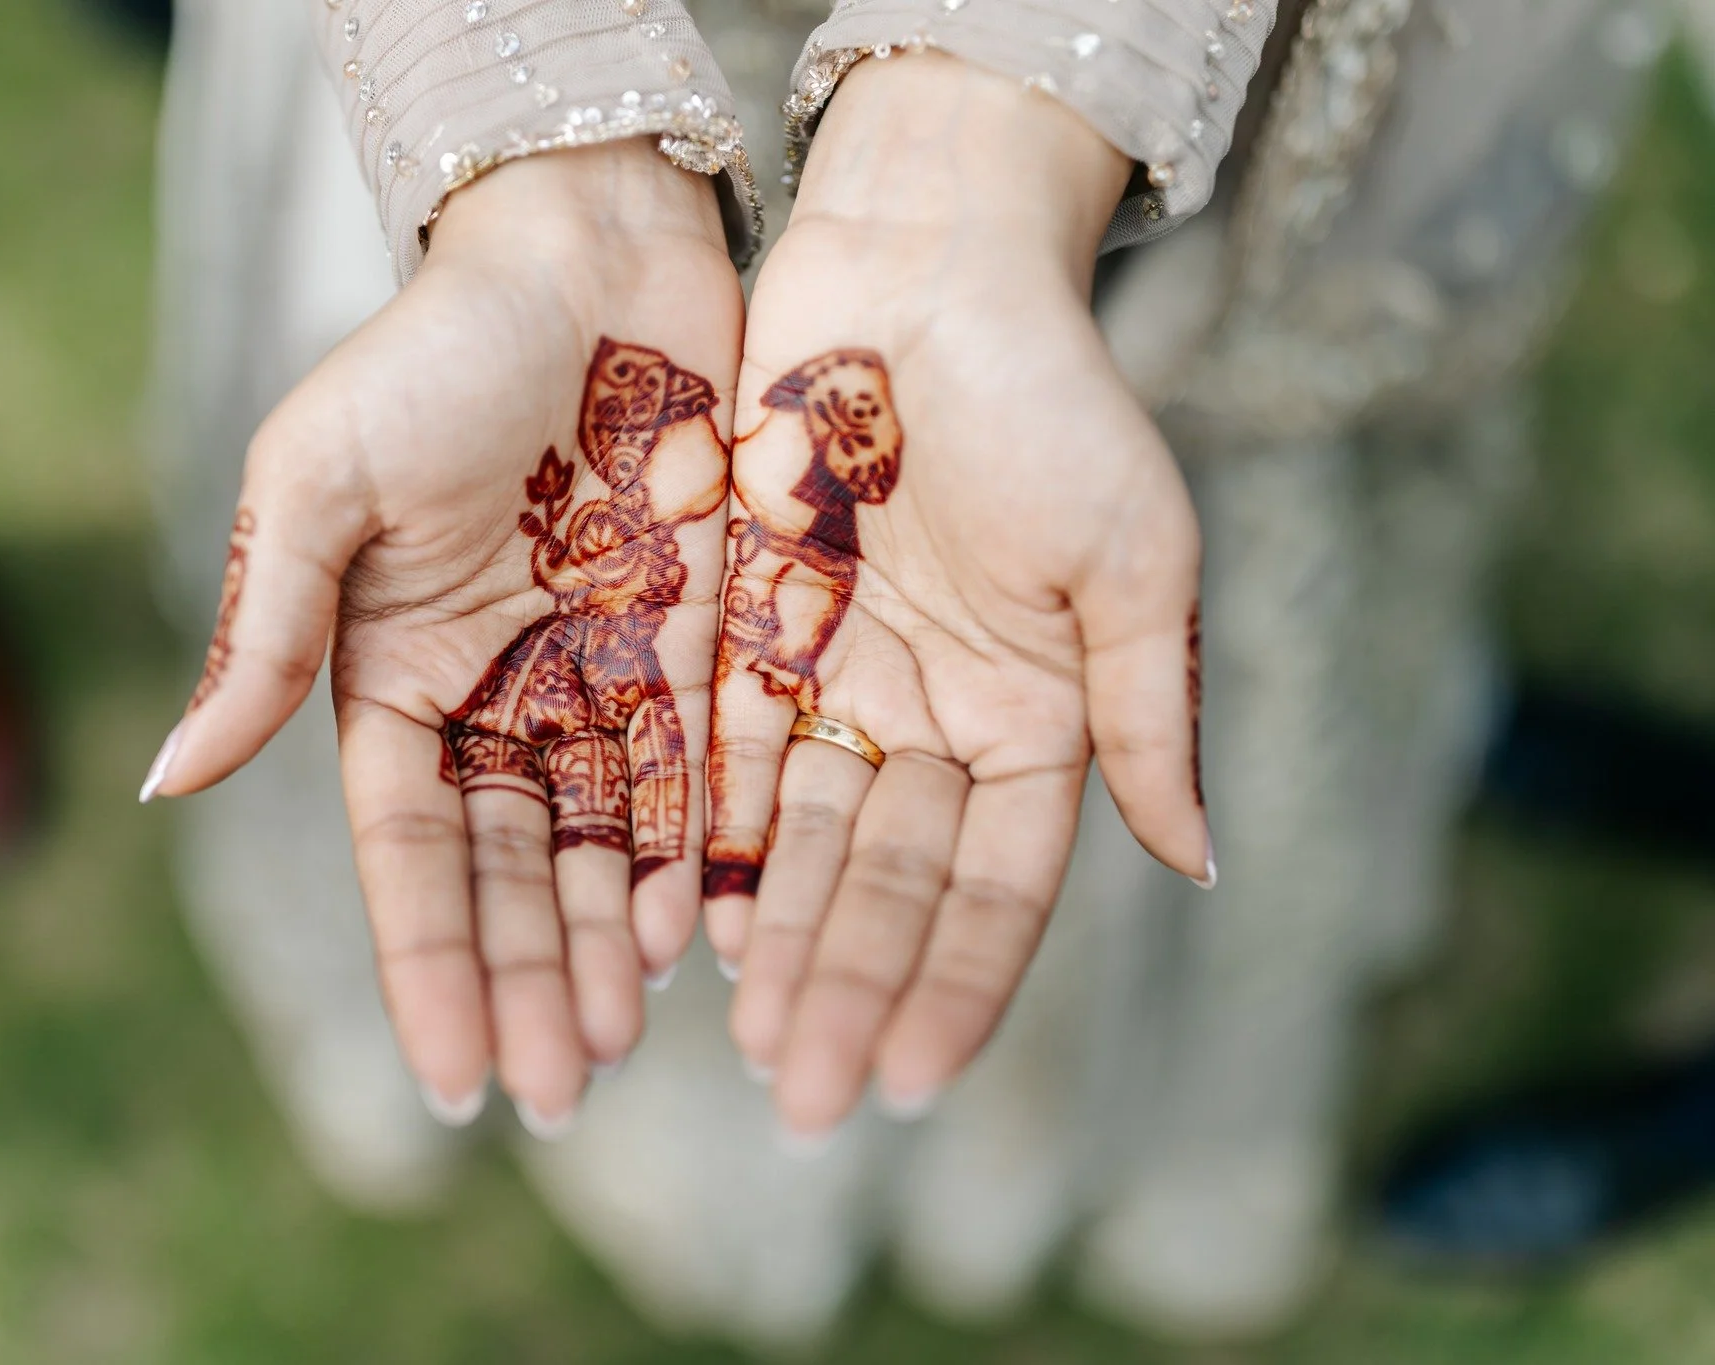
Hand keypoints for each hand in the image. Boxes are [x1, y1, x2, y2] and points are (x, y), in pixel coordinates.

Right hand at [145, 143, 743, 1129]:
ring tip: (617, 1048)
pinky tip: (690, 941)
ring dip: (602, 950)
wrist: (590, 251)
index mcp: (391, 675)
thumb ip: (264, 634)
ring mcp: (599, 675)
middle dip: (526, 985)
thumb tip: (166, 783)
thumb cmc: (436, 354)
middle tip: (558, 1096)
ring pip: (602, 846)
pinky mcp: (693, 643)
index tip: (458, 1086)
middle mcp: (495, 695)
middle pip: (510, 874)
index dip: (431, 970)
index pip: (410, 856)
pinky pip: (691, 777)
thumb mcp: (321, 484)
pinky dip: (689, 860)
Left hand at [705, 55, 1210, 1137]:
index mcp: (1041, 713)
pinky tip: (683, 924)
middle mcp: (937, 716)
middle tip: (800, 1096)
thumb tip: (1202, 861)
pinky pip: (722, 757)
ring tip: (745, 1041)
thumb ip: (1148, 712)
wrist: (922, 262)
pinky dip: (707, 839)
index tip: (910, 1080)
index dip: (958, 981)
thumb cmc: (1051, 399)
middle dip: (851, 985)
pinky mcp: (750, 630)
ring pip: (802, 840)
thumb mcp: (1132, 558)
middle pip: (888, 882)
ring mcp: (840, 678)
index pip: (998, 882)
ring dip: (777, 940)